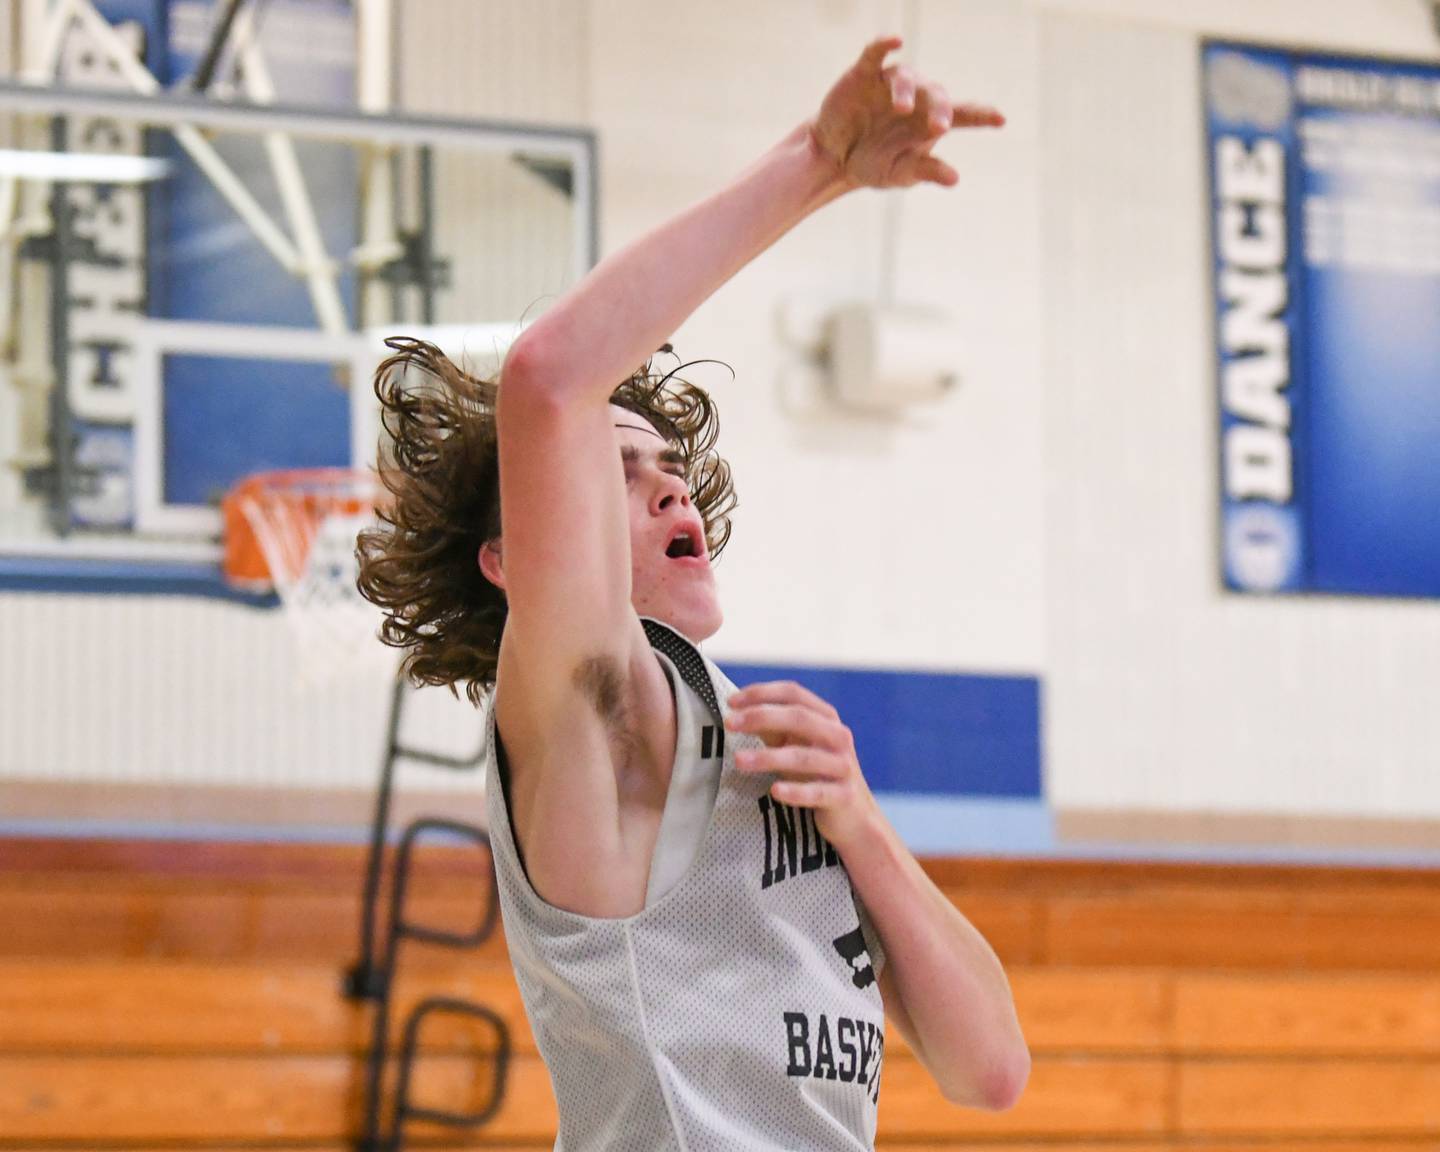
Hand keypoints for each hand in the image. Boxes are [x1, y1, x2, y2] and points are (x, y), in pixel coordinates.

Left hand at [725, 680, 878, 851]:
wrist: (854, 816)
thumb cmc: (816, 774)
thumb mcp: (795, 745)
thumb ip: (772, 728)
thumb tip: (737, 712)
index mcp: (826, 717)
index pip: (793, 693)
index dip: (762, 693)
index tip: (731, 701)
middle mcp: (838, 736)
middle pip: (799, 718)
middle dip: (761, 717)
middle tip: (729, 723)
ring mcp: (843, 766)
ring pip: (804, 757)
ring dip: (768, 757)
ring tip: (738, 760)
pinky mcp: (844, 796)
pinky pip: (817, 792)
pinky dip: (796, 791)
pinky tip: (774, 791)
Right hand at [810, 36, 1003, 189]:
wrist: (835, 157)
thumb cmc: (874, 163)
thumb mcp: (899, 173)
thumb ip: (925, 171)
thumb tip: (954, 178)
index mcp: (930, 122)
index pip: (962, 115)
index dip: (981, 115)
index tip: (1000, 120)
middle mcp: (917, 98)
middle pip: (936, 94)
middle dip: (939, 108)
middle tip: (939, 127)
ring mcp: (891, 84)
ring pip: (907, 78)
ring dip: (906, 91)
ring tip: (902, 108)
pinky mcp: (865, 74)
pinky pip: (876, 53)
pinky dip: (885, 44)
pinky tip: (895, 40)